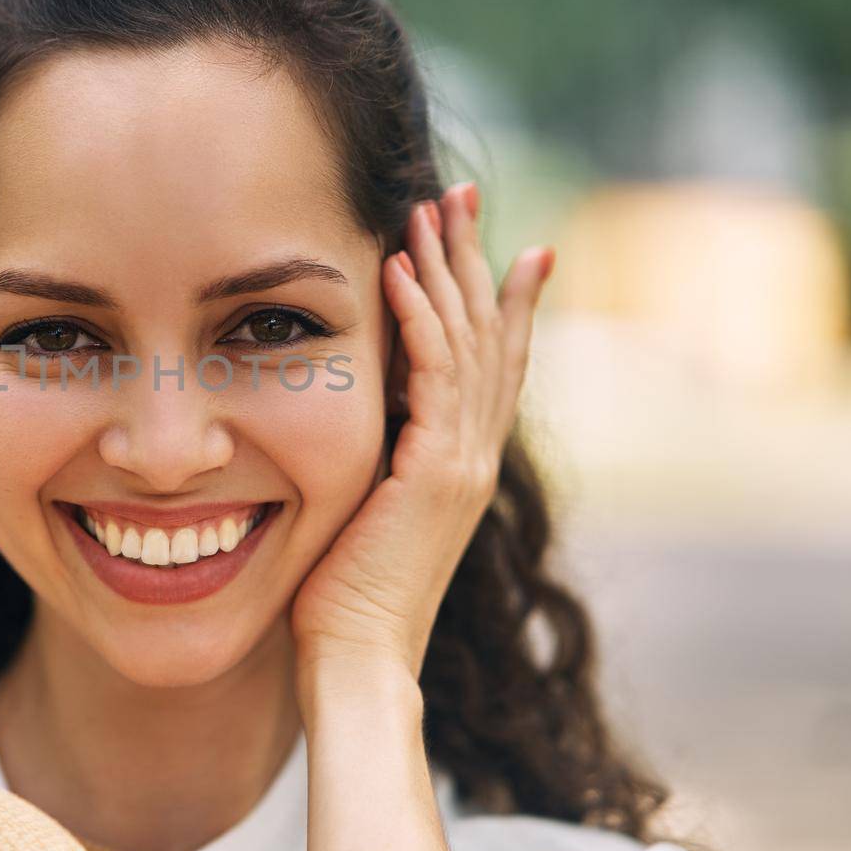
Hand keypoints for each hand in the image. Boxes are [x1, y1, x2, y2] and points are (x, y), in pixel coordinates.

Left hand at [290, 182, 554, 679]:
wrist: (357, 657)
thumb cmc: (344, 597)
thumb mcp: (364, 510)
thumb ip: (374, 460)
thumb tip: (354, 425)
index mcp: (460, 462)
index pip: (490, 361)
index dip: (499, 299)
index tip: (506, 243)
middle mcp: (473, 454)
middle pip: (487, 332)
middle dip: (475, 257)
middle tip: (465, 192)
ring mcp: (461, 461)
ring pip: (467, 340)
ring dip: (448, 266)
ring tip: (435, 205)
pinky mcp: (433, 471)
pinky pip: (431, 374)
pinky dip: (419, 317)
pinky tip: (398, 268)